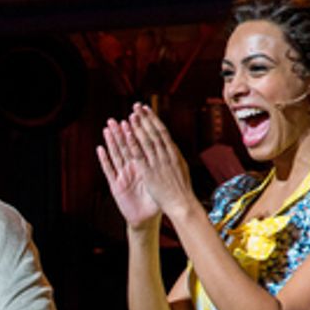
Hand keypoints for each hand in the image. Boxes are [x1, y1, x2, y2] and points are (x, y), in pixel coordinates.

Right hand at [98, 117, 162, 229]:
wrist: (147, 218)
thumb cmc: (157, 200)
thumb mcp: (163, 181)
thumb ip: (166, 167)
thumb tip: (176, 152)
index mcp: (144, 166)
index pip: (140, 145)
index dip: (137, 131)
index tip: (135, 117)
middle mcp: (132, 169)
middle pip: (126, 147)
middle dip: (121, 133)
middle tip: (117, 118)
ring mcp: (123, 177)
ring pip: (116, 155)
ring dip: (112, 142)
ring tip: (107, 128)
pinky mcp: (116, 186)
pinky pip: (109, 170)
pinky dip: (104, 159)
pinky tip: (100, 148)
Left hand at [124, 103, 195, 221]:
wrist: (182, 203)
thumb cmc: (181, 189)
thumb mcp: (181, 168)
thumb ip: (174, 156)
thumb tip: (171, 146)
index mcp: (174, 153)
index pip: (163, 132)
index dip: (153, 119)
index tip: (147, 109)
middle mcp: (166, 155)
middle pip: (154, 133)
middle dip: (145, 118)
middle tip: (137, 106)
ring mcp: (158, 164)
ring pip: (147, 141)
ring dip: (139, 127)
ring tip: (131, 116)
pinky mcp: (149, 173)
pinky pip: (140, 156)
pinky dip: (134, 144)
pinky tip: (128, 135)